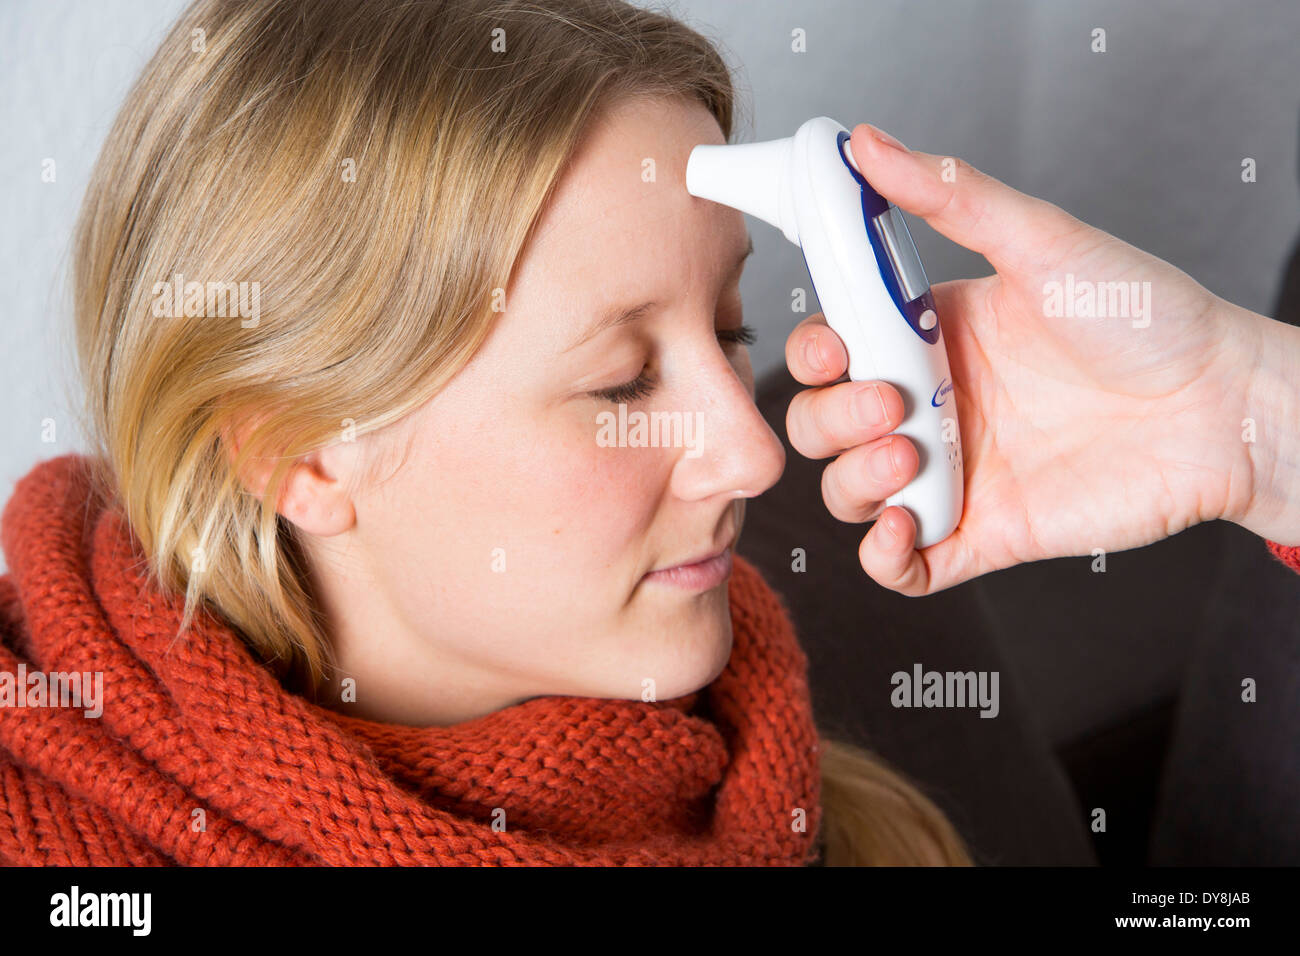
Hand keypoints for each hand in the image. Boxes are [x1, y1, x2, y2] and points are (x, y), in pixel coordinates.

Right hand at [784, 122, 1269, 594]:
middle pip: (823, 425)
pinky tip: (903, 525)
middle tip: (893, 402)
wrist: (1224, 406)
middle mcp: (931, 406)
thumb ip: (951, 197)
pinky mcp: (983, 532)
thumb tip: (870, 144)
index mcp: (930, 337)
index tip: (832, 347)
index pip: (830, 351)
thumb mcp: (1042, 243)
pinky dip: (882, 556)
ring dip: (854, 481)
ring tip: (909, 455)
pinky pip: (904, 565)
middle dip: (832, 419)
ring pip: (849, 493)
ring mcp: (952, 472)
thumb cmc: (1147, 318)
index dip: (810, 355)